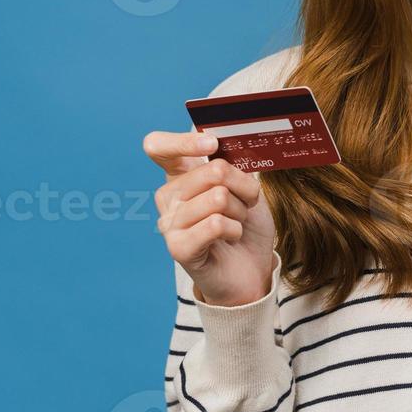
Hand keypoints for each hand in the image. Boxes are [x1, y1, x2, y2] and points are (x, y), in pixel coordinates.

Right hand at [144, 129, 277, 306]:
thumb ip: (231, 164)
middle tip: (244, 204)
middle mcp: (169, 197)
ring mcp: (169, 223)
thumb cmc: (246, 224)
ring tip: (236, 223)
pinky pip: (216, 224)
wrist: (253, 269)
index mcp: (180, 175)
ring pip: (219, 198)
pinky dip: (235, 230)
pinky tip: (230, 238)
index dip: (183, 141)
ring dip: (240, 212)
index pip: (158, 147)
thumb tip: (220, 144)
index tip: (212, 144)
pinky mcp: (178, 247)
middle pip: (213, 171)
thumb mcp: (245, 187)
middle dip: (243, 187)